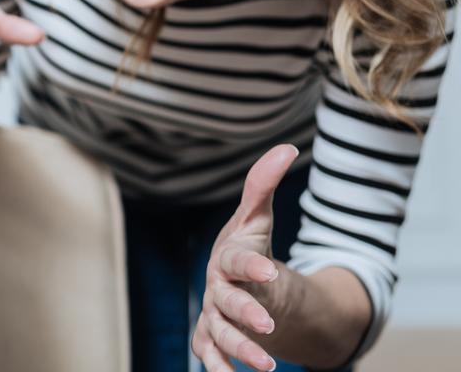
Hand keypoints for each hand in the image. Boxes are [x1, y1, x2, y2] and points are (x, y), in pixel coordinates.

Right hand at [192, 144, 298, 371]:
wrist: (236, 282)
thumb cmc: (247, 249)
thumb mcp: (256, 219)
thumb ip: (263, 186)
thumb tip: (287, 147)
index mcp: (228, 257)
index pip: (235, 260)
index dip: (249, 266)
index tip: (268, 272)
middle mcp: (216, 287)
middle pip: (225, 302)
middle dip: (244, 315)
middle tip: (268, 326)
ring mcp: (213, 314)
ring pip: (218, 334)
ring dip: (239, 350)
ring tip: (267, 367)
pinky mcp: (212, 337)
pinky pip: (210, 355)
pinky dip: (219, 368)